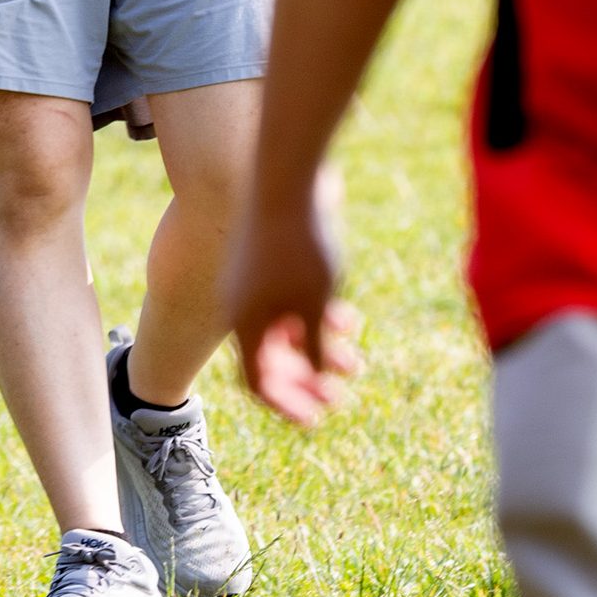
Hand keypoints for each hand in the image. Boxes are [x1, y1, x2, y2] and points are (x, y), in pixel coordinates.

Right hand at [225, 181, 362, 425]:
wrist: (285, 177)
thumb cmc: (300, 245)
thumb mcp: (314, 303)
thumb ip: (312, 345)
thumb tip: (312, 374)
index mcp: (244, 322)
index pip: (258, 381)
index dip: (288, 404)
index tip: (316, 419)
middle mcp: (240, 305)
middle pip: (270, 359)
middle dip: (305, 381)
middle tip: (338, 399)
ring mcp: (250, 281)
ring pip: (284, 329)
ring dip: (318, 350)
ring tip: (355, 364)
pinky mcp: (264, 259)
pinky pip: (287, 302)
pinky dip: (315, 317)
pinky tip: (347, 320)